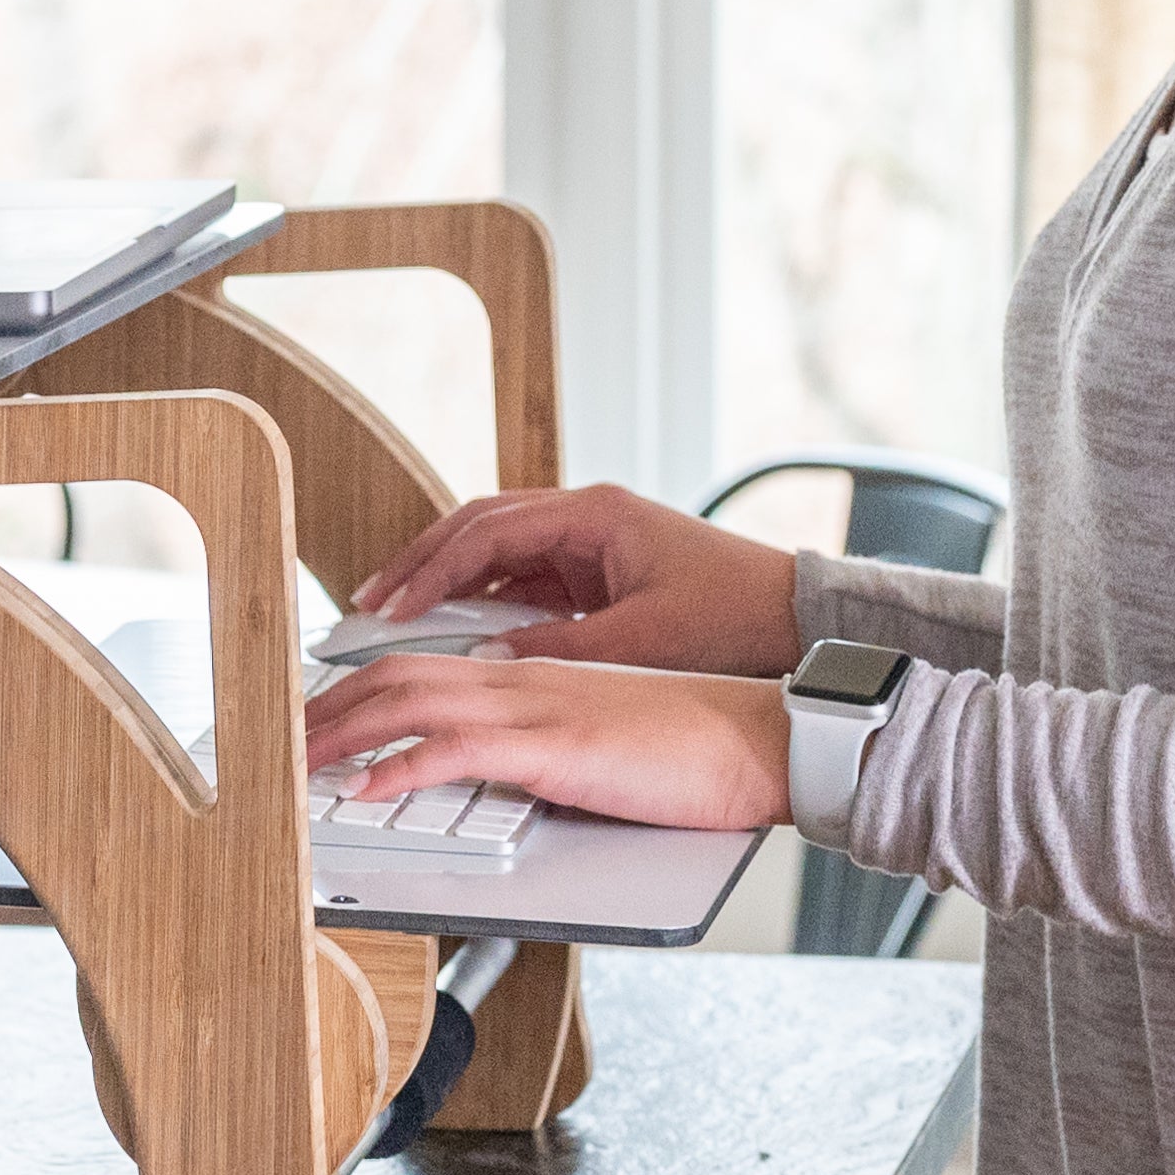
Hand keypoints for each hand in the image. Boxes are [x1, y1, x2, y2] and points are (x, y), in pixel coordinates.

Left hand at [301, 651, 788, 834]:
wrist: (758, 740)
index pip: (424, 668)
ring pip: (411, 702)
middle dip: (327, 707)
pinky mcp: (556, 748)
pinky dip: (401, 767)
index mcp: (532, 676)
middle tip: (278, 740)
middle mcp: (523, 681)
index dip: (359, 688)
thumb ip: (542, 748)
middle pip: (398, 675)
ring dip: (341, 733)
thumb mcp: (598, 742)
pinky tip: (365, 788)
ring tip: (294, 763)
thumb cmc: (692, 748)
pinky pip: (459, 751)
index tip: (318, 717)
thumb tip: (497, 773)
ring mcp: (536, 710)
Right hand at [352, 482, 803, 674]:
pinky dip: (485, 600)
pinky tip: (457, 630)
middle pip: (480, 528)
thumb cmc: (738, 619)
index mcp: (595, 515)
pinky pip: (526, 578)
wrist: (803, 623)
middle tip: (370, 603)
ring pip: (499, 552)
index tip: (389, 606)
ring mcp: (595, 543)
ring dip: (449, 581)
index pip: (487, 530)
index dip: (430, 569)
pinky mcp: (603, 574)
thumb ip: (556, 647)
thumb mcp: (640, 642)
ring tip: (398, 615)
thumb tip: (485, 659)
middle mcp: (589, 517)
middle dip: (422, 564)